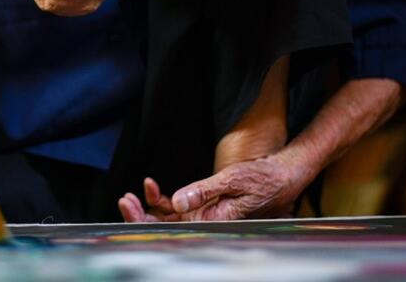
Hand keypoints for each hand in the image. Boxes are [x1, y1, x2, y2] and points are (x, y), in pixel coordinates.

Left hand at [118, 153, 300, 221]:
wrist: (281, 175)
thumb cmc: (262, 179)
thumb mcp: (233, 180)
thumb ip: (204, 191)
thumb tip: (177, 201)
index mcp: (213, 222)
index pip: (173, 231)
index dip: (147, 222)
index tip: (130, 206)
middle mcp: (206, 224)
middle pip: (166, 228)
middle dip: (141, 217)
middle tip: (124, 200)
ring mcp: (203, 216)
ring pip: (168, 220)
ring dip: (147, 208)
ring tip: (131, 195)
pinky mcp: (204, 208)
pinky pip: (177, 209)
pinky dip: (162, 199)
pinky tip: (152, 187)